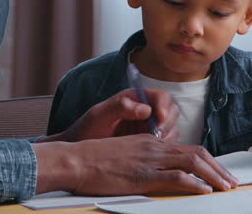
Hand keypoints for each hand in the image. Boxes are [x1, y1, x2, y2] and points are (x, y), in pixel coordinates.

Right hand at [33, 135, 238, 194]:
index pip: (188, 148)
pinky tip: (204, 190)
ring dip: (213, 175)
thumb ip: (144, 159)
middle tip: (231, 182)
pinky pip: (175, 176)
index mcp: (151, 142)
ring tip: (225, 187)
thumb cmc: (95, 160)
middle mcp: (154, 147)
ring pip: (191, 162)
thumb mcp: (125, 155)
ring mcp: (150, 160)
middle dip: (218, 168)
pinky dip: (193, 182)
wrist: (77, 159)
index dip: (208, 160)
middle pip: (196, 153)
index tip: (219, 173)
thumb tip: (159, 172)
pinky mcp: (143, 175)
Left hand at [45, 88, 179, 142]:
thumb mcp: (99, 116)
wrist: (80, 153)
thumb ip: (119, 107)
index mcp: (134, 98)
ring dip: (167, 136)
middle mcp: (145, 111)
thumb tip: (144, 108)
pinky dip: (164, 148)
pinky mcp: (148, 144)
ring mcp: (148, 128)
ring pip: (171, 128)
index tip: (159, 118)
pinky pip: (165, 144)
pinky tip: (151, 154)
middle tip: (156, 135)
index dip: (164, 105)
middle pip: (171, 111)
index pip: (160, 96)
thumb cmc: (86, 130)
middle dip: (168, 122)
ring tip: (151, 145)